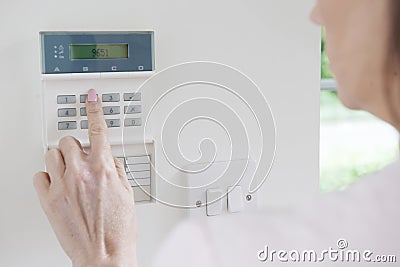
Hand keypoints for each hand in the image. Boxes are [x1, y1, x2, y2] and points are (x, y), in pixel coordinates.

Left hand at [33, 89, 136, 266]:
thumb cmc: (119, 229)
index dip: (95, 108)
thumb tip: (109, 158)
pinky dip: (47, 176)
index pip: (98, 129)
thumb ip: (116, 169)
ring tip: (69, 172)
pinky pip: (39, 175)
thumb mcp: (127, 193)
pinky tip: (58, 184)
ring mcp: (63, 186)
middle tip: (81, 158)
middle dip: (76, 145)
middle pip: (69, 139)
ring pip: (52, 153)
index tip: (90, 96)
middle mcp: (82, 173)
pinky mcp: (49, 200)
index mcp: (104, 169)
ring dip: (61, 158)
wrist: (104, 254)